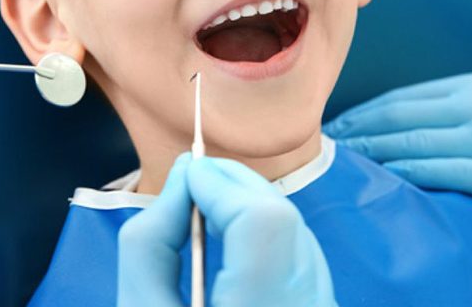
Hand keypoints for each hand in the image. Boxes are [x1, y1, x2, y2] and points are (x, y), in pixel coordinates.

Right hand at [118, 154, 336, 306]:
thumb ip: (149, 245)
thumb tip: (180, 178)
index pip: (265, 222)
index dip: (224, 185)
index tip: (187, 177)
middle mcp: (305, 303)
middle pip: (282, 216)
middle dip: (232, 188)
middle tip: (191, 189)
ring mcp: (322, 304)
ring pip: (294, 231)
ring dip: (247, 208)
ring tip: (204, 217)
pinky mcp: (321, 304)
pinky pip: (298, 254)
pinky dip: (263, 236)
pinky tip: (232, 248)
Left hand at [325, 73, 471, 222]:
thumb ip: (454, 109)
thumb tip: (406, 122)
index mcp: (469, 88)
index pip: (402, 100)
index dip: (364, 114)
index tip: (335, 126)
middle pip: (399, 118)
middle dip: (357, 132)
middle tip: (322, 145)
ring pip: (414, 143)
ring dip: (372, 154)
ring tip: (341, 163)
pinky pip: (444, 171)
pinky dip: (408, 175)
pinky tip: (384, 180)